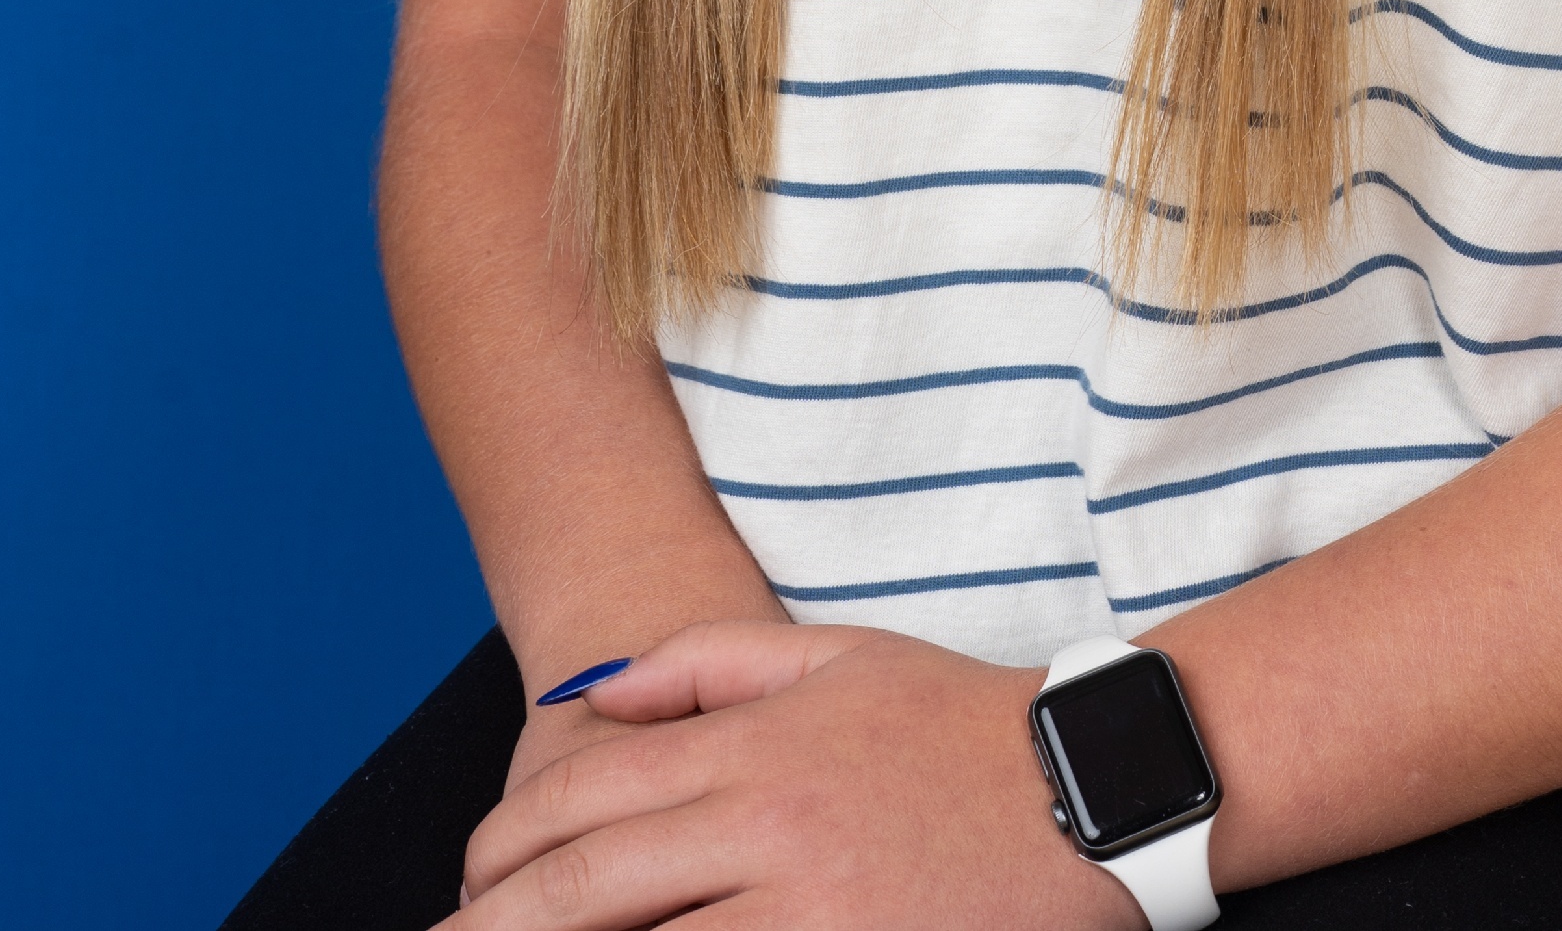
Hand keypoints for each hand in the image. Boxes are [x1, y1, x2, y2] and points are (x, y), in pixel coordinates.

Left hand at [447, 617, 1129, 929]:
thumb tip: (591, 697)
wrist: (1092, 781)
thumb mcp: (831, 657)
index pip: (591, 796)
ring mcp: (805, 902)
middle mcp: (765, 821)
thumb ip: (704, 667)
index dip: (510, 846)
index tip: (469, 880)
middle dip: (499, 924)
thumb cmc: (957, 720)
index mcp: (755, 743)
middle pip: (592, 885)